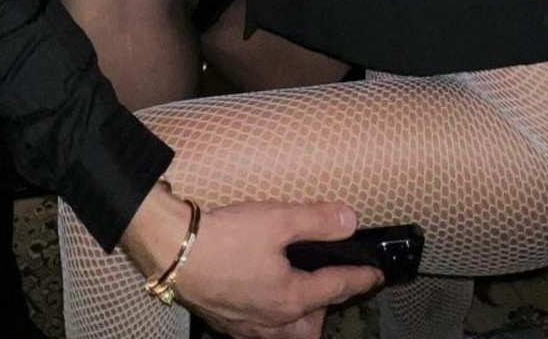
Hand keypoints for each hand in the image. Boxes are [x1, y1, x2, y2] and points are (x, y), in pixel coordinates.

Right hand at [123, 189, 380, 338]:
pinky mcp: (224, 322)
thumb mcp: (276, 219)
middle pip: (311, 328)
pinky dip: (269, 323)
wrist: (172, 252)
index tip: (375, 274)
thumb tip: (350, 221)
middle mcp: (272, 320)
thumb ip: (315, 220)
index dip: (359, 278)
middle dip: (325, 310)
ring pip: (283, 336)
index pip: (336, 288)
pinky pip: (257, 333)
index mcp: (291, 298)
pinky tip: (260, 303)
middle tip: (328, 283)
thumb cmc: (225, 237)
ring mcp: (246, 326)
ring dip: (298, 322)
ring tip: (297, 299)